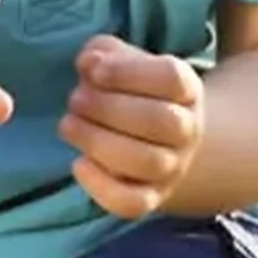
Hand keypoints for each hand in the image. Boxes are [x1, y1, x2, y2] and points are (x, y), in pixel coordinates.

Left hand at [60, 35, 204, 219]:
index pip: (172, 78)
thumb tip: (90, 66)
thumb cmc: (131, 89)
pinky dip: (101, 187)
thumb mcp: (119, 59)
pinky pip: (133, 203)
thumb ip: (102, 53)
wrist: (158, 138)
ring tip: (68, 125)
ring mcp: (173, 168)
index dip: (128, 73)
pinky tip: (79, 164)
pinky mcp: (152, 197)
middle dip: (108, 109)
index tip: (93, 72)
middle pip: (162, 123)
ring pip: (148, 163)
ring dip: (99, 142)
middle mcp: (188, 131)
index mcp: (186, 90)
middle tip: (75, 101)